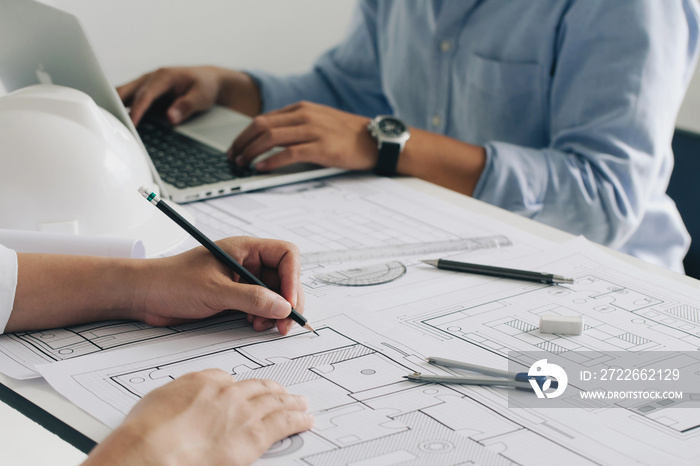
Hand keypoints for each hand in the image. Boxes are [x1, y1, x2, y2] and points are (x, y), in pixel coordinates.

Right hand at [83, 369, 313, 465]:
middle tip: (283, 392)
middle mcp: (228, 393)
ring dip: (291, 403)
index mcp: (204, 382)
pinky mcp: (254, 436)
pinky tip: (305, 419)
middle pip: (258, 388)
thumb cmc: (146, 433)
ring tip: (301, 403)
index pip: (228, 379)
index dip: (239, 388)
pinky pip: (284, 424)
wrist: (151, 451)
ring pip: (275, 403)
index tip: (246, 392)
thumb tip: (184, 403)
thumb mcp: (158, 401)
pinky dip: (298, 420)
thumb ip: (179, 397)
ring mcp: (243, 413)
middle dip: (273, 390)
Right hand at [117, 66, 260, 126]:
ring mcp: (146, 85)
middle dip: (115, 106)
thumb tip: (170, 118)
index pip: (145, 95)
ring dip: (115, 108)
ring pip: (123, 95)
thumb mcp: (201, 96)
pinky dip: (122, 110)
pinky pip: (129, 100)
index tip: (131, 124)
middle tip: (107, 124)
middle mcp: (151, 78)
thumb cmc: (205, 86)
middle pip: (126, 91)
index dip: (137, 110)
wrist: (209, 80)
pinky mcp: (145, 93)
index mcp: (163, 77)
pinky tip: (118, 124)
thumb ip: (186, 106)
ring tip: (107, 126)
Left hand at [134, 237, 303, 334]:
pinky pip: (260, 306)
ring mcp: (242, 280)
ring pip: (274, 295)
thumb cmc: (171, 281)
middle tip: (285, 323)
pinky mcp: (234, 297)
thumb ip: (251, 299)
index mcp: (245, 249)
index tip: (289, 303)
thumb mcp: (215, 291)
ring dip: (275, 312)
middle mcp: (247, 262)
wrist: (144, 295)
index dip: (292, 278)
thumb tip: (283, 307)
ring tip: (263, 326)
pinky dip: (263, 317)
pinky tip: (254, 325)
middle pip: (285, 277)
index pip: (286, 255)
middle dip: (287, 301)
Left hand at [229, 101, 377, 171]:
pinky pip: (289, 153)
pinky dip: (271, 160)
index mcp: (301, 108)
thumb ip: (296, 124)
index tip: (236, 147)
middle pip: (261, 125)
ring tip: (243, 163)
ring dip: (252, 151)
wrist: (374, 140)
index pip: (263, 118)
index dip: (244, 134)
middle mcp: (304, 116)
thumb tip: (270, 136)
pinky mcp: (321, 148)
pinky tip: (262, 167)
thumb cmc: (346, 134)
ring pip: (271, 137)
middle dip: (242, 142)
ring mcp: (313, 130)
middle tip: (233, 156)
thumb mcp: (318, 120)